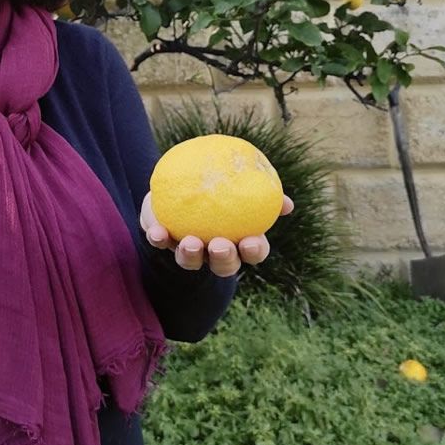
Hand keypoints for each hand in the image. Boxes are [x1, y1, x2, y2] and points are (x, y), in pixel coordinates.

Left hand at [139, 192, 294, 275]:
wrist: (181, 180)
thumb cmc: (220, 184)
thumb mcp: (241, 184)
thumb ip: (262, 192)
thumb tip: (287, 204)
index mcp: (238, 240)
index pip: (253, 252)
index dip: (254, 251)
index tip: (251, 241)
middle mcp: (213, 251)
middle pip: (223, 265)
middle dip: (223, 259)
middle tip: (219, 245)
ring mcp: (188, 250)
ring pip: (190, 260)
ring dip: (190, 255)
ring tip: (190, 242)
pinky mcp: (163, 240)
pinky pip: (160, 242)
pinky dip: (158, 238)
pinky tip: (157, 231)